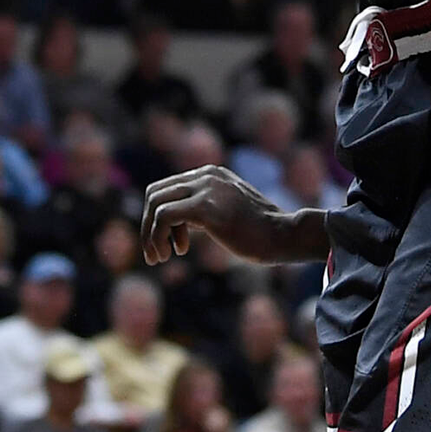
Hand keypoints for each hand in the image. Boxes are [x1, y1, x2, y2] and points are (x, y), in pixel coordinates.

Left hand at [140, 164, 298, 265]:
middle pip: (155, 193)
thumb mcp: (227, 211)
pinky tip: (173, 254)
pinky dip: (158, 236)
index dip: (157, 217)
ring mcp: (205, 187)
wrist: (283, 235)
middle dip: (147, 225)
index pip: (166, 187)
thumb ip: (205, 208)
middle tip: (155, 254)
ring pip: (155, 204)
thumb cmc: (259, 232)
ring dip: (150, 234)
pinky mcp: (205, 207)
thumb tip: (179, 224)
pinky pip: (165, 216)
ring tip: (160, 257)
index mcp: (210, 174)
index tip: (167, 243)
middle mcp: (205, 174)